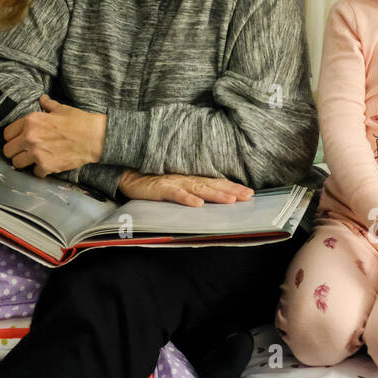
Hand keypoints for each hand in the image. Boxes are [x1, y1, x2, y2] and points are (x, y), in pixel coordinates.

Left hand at [1, 94, 106, 176]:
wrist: (94, 138)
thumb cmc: (78, 121)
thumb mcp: (61, 108)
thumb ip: (48, 104)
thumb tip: (42, 99)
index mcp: (31, 121)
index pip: (7, 133)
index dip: (12, 137)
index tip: (18, 139)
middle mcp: (30, 138)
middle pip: (7, 151)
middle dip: (14, 151)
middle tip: (22, 151)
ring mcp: (37, 153)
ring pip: (16, 163)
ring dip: (24, 162)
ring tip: (32, 159)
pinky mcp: (46, 166)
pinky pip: (34, 172)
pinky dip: (40, 170)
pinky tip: (47, 164)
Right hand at [117, 169, 253, 207]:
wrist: (127, 174)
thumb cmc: (152, 180)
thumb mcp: (175, 184)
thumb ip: (191, 189)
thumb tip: (209, 198)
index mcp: (191, 178)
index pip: (215, 182)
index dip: (232, 186)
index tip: (249, 193)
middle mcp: (186, 178)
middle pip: (212, 184)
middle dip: (231, 190)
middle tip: (247, 196)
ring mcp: (174, 182)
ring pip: (198, 189)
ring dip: (215, 194)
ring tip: (230, 200)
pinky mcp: (160, 187)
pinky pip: (175, 193)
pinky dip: (186, 198)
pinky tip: (197, 204)